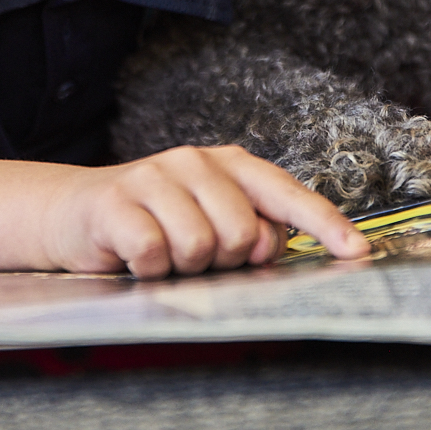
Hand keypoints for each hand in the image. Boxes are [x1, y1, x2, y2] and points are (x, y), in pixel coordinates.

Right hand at [47, 145, 369, 278]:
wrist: (73, 212)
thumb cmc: (155, 221)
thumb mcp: (210, 219)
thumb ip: (251, 229)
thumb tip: (272, 246)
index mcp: (229, 165)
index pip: (286, 193)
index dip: (325, 224)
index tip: (356, 252)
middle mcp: (195, 162)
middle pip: (242, 232)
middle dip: (225, 259)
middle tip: (198, 256)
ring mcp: (153, 177)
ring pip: (200, 246)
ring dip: (184, 266)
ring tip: (165, 254)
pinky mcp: (116, 201)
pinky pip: (154, 252)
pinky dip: (150, 267)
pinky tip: (138, 255)